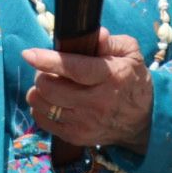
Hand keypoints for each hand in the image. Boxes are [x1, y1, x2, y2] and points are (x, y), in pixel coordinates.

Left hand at [22, 31, 152, 152]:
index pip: (74, 69)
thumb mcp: (130, 53)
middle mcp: (96, 102)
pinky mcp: (76, 137)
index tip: (28, 54)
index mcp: (110, 76)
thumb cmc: (132, 79)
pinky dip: (40, 108)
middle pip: (50, 88)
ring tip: (49, 84)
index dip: (48, 60)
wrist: (142, 121)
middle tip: (46, 69)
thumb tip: (97, 35)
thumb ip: (111, 42)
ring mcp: (85, 123)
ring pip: (42, 105)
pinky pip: (43, 121)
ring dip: (38, 91)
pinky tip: (52, 101)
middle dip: (41, 74)